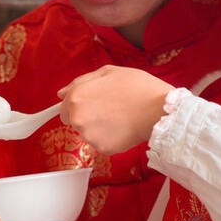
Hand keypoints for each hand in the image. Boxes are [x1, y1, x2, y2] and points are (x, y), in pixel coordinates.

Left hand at [58, 66, 172, 154]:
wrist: (158, 109)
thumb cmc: (137, 87)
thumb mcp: (108, 72)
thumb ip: (81, 81)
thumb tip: (62, 93)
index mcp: (77, 96)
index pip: (63, 108)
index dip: (79, 105)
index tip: (93, 104)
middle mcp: (78, 117)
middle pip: (74, 122)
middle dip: (87, 116)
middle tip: (109, 108)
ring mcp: (89, 135)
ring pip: (88, 133)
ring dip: (98, 128)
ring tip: (119, 117)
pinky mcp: (102, 148)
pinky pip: (101, 143)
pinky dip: (110, 138)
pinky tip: (123, 128)